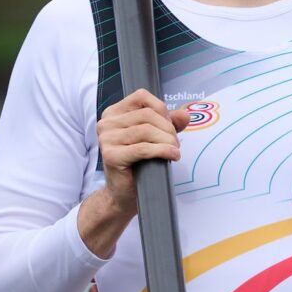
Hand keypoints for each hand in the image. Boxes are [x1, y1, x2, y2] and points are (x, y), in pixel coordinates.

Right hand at [78, 89, 189, 258]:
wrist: (124, 194)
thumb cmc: (139, 164)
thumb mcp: (155, 138)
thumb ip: (169, 124)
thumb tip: (185, 114)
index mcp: (114, 113)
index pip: (141, 96)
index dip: (161, 109)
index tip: (169, 126)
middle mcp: (106, 123)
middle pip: (147, 115)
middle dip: (168, 128)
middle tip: (175, 143)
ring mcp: (106, 139)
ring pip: (146, 130)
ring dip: (167, 140)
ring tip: (175, 151)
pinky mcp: (111, 156)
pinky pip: (143, 148)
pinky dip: (163, 151)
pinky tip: (173, 156)